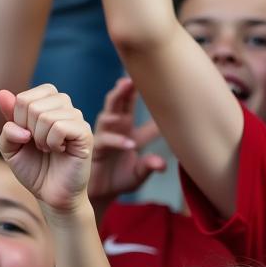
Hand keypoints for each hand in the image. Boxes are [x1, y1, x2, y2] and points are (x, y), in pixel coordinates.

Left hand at [0, 85, 92, 211]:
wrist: (51, 195)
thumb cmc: (34, 169)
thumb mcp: (10, 148)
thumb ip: (5, 122)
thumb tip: (3, 95)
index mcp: (47, 104)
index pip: (26, 97)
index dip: (18, 120)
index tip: (26, 138)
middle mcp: (64, 107)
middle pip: (33, 105)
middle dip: (28, 131)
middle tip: (38, 146)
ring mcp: (76, 119)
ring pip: (45, 116)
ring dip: (40, 139)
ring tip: (48, 149)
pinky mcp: (84, 133)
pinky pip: (59, 127)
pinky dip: (52, 142)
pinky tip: (59, 151)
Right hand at [88, 77, 164, 207]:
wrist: (98, 195)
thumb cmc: (118, 181)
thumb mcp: (138, 174)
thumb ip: (149, 166)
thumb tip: (162, 165)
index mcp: (130, 132)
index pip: (146, 117)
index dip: (156, 105)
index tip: (169, 89)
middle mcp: (118, 129)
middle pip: (122, 103)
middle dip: (129, 86)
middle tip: (140, 71)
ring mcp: (105, 136)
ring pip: (109, 112)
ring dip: (117, 98)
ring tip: (125, 85)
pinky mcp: (96, 148)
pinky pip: (105, 139)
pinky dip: (117, 140)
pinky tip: (129, 143)